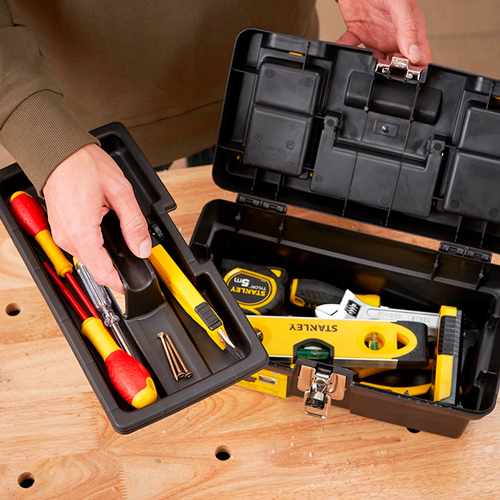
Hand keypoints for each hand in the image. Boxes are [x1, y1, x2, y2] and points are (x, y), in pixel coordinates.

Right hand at [43, 144, 150, 293]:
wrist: (58, 150)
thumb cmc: (84, 165)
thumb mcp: (121, 192)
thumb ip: (135, 224)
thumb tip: (143, 248)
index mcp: (81, 232)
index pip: (102, 273)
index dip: (120, 283)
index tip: (133, 285)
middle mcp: (67, 238)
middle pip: (96, 267)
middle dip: (117, 265)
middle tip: (135, 253)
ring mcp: (61, 235)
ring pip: (89, 257)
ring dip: (106, 252)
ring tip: (120, 235)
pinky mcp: (60, 229)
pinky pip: (81, 246)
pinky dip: (95, 243)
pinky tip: (105, 229)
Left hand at [336, 0, 430, 65]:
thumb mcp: (401, 4)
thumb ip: (408, 28)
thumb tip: (414, 53)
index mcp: (410, 28)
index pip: (419, 54)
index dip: (415, 68)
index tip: (407, 75)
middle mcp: (393, 35)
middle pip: (395, 63)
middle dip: (390, 72)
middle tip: (383, 74)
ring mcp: (375, 35)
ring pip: (374, 60)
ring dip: (370, 66)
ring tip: (366, 67)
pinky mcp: (357, 32)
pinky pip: (351, 47)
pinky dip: (346, 52)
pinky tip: (345, 55)